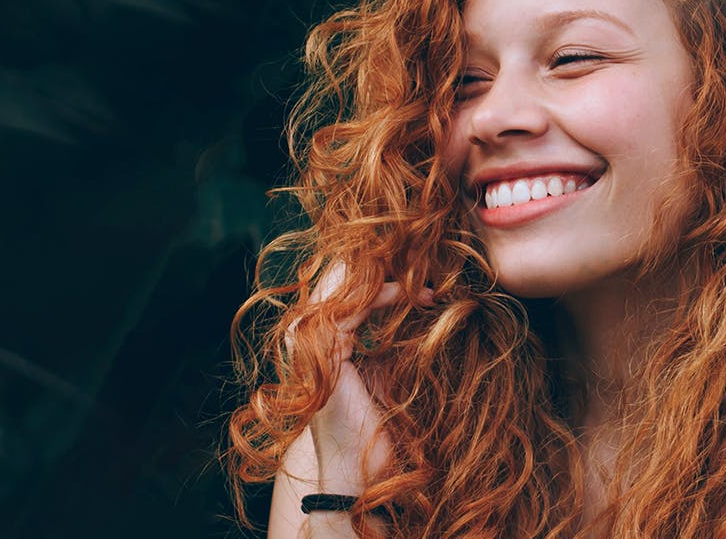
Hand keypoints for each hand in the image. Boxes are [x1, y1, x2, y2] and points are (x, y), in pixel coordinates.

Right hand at [291, 263, 429, 492]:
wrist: (359, 470)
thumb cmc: (374, 428)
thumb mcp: (383, 371)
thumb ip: (386, 339)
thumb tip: (419, 305)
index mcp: (316, 338)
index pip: (343, 285)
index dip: (381, 270)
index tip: (421, 271)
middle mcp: (304, 336)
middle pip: (339, 277)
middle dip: (382, 262)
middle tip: (421, 255)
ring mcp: (309, 344)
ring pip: (343, 285)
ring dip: (386, 274)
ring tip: (420, 269)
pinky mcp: (323, 354)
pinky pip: (352, 308)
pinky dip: (384, 296)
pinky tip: (410, 295)